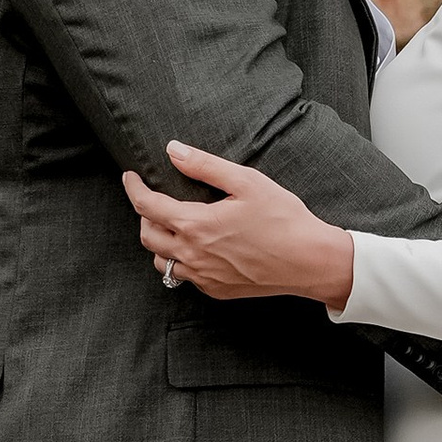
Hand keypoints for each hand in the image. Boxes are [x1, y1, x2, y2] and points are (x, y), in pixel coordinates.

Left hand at [124, 140, 356, 308]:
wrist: (310, 261)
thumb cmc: (283, 219)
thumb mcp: (246, 182)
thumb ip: (205, 166)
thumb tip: (173, 150)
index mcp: (197, 225)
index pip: (147, 207)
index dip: (133, 188)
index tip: (131, 177)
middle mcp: (194, 255)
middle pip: (147, 236)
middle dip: (143, 215)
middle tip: (154, 200)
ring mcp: (204, 277)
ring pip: (162, 262)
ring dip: (159, 242)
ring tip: (172, 226)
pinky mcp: (217, 290)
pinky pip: (186, 278)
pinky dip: (181, 261)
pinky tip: (198, 249)